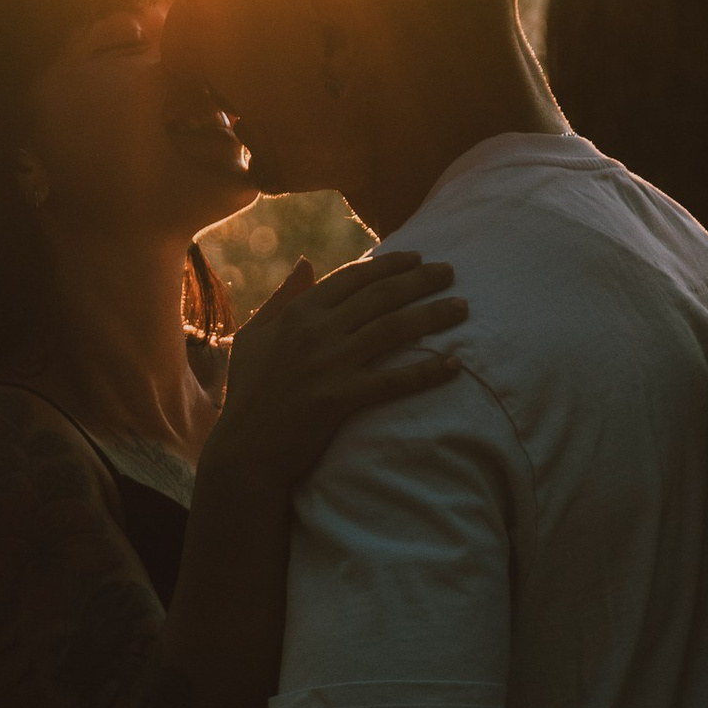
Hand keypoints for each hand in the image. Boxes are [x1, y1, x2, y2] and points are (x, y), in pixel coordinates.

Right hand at [206, 249, 467, 495]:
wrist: (245, 450)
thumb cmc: (247, 392)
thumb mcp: (254, 336)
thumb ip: (283, 297)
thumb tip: (306, 262)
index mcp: (298, 312)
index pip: (353, 277)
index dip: (389, 264)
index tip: (417, 257)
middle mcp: (317, 331)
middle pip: (381, 296)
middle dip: (421, 280)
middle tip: (451, 272)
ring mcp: (331, 364)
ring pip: (394, 329)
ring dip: (433, 315)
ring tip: (462, 307)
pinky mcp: (342, 399)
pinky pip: (395, 381)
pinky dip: (427, 372)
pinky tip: (454, 364)